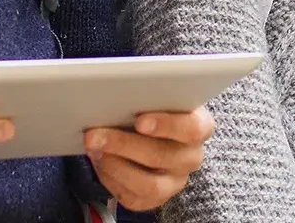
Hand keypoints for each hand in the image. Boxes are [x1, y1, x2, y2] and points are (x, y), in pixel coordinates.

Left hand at [84, 107, 214, 210]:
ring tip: (94, 149)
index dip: (166, 125)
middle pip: (162, 156)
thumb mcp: (157, 97)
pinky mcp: (156, 199)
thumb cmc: (154, 109)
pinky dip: (111, 179)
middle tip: (94, 134)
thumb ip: (146, 96)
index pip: (192, 129)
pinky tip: (99, 162)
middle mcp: (191, 157)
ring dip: (114, 165)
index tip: (139, 120)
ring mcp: (175, 182)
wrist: (154, 134)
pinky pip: (133, 197)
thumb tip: (117, 95)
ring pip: (148, 184)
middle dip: (123, 144)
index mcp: (200, 126)